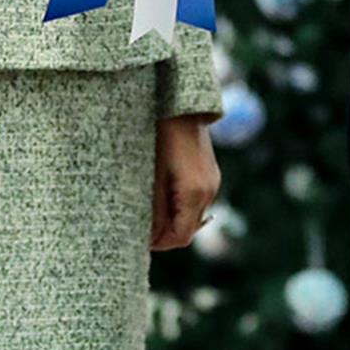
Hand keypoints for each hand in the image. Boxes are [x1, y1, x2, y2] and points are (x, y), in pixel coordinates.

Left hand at [149, 115, 220, 250]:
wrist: (182, 107)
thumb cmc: (160, 138)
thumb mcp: (151, 177)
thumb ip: (152, 210)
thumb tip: (149, 237)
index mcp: (194, 195)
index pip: (180, 237)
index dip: (158, 243)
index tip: (137, 238)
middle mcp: (209, 192)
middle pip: (187, 229)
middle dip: (164, 231)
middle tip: (138, 223)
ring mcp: (212, 182)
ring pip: (191, 215)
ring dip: (171, 217)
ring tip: (148, 205)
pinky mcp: (210, 174)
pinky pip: (195, 200)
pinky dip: (179, 204)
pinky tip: (162, 190)